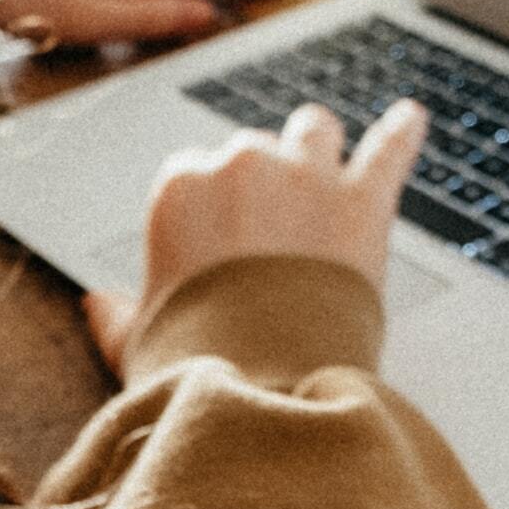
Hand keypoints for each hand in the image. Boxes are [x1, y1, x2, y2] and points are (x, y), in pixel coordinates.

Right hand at [83, 99, 423, 375]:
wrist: (266, 389)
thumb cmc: (197, 366)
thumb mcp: (141, 343)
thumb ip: (118, 317)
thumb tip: (97, 306)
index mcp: (181, 189)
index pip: (195, 170)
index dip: (211, 204)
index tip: (219, 235)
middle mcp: (242, 166)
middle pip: (255, 150)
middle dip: (263, 181)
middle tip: (271, 228)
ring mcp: (307, 177)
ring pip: (314, 131)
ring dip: (317, 147)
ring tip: (325, 163)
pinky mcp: (363, 200)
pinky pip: (389, 150)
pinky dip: (403, 133)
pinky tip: (411, 119)